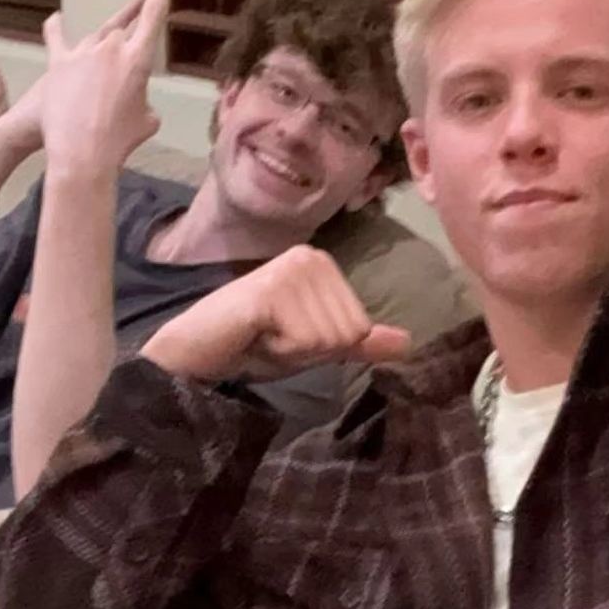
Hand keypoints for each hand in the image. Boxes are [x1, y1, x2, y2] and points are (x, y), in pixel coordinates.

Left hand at [39, 0, 171, 175]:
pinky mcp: (59, 62)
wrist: (83, 154)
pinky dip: (57, 29)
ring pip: (96, 39)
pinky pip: (57, 38)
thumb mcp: (146, 123)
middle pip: (122, 33)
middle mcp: (111, 49)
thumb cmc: (120, 142)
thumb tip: (140, 105)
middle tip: (126, 67)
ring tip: (103, 61)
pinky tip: (57, 19)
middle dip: (126, 46)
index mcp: (138, 61)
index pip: (152, 17)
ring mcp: (83, 53)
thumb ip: (145, 103)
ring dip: (101, 50)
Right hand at [141, 245, 412, 383]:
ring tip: (263, 334)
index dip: (324, 347)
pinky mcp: (271, 289)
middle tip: (273, 336)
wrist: (201, 349)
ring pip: (327, 339)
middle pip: (347, 333)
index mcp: (325, 265)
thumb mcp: (317, 345)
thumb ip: (360, 342)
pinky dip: (281, 351)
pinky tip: (254, 334)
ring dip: (294, 351)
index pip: (359, 328)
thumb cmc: (256, 343)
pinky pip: (305, 340)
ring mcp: (290, 269)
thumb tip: (407, 343)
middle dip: (311, 350)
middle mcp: (310, 257)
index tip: (288, 334)